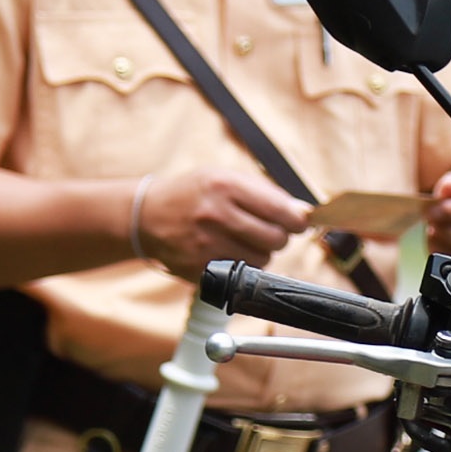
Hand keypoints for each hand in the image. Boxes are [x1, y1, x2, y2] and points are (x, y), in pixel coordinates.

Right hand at [131, 160, 309, 277]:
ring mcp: (207, 244)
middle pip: (276, 238)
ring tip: (241, 240)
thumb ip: (265, 192)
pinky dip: (242, 265)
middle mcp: (216, 214)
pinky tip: (227, 252)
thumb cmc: (193, 194)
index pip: (280, 211)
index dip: (297, 221)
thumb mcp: (223, 177)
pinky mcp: (201, 268)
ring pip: (262, 260)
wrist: (146, 216)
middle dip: (279, 237)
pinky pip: (242, 273)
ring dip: (260, 253)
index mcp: (225, 185)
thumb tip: (304, 212)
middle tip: (267, 231)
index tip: (299, 223)